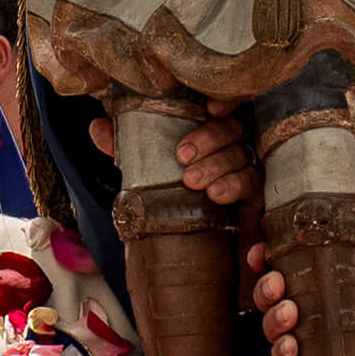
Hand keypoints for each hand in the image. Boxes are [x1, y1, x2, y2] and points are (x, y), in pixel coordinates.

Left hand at [88, 100, 255, 212]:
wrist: (188, 253)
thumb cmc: (171, 204)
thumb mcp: (145, 174)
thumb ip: (126, 151)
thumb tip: (98, 127)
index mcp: (209, 133)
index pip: (222, 107)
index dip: (223, 102)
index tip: (210, 107)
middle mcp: (232, 147)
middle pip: (235, 128)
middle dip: (210, 138)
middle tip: (182, 155)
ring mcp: (248, 170)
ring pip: (243, 155)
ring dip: (218, 164)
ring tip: (192, 181)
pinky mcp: (256, 198)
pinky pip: (253, 184)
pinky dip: (234, 185)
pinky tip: (216, 195)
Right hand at [253, 191, 354, 355]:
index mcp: (320, 278)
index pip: (281, 264)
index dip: (263, 257)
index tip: (260, 251)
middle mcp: (308, 306)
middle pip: (267, 294)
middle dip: (263, 287)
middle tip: (277, 283)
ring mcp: (307, 335)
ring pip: (270, 325)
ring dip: (272, 318)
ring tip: (290, 311)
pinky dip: (281, 351)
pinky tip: (292, 345)